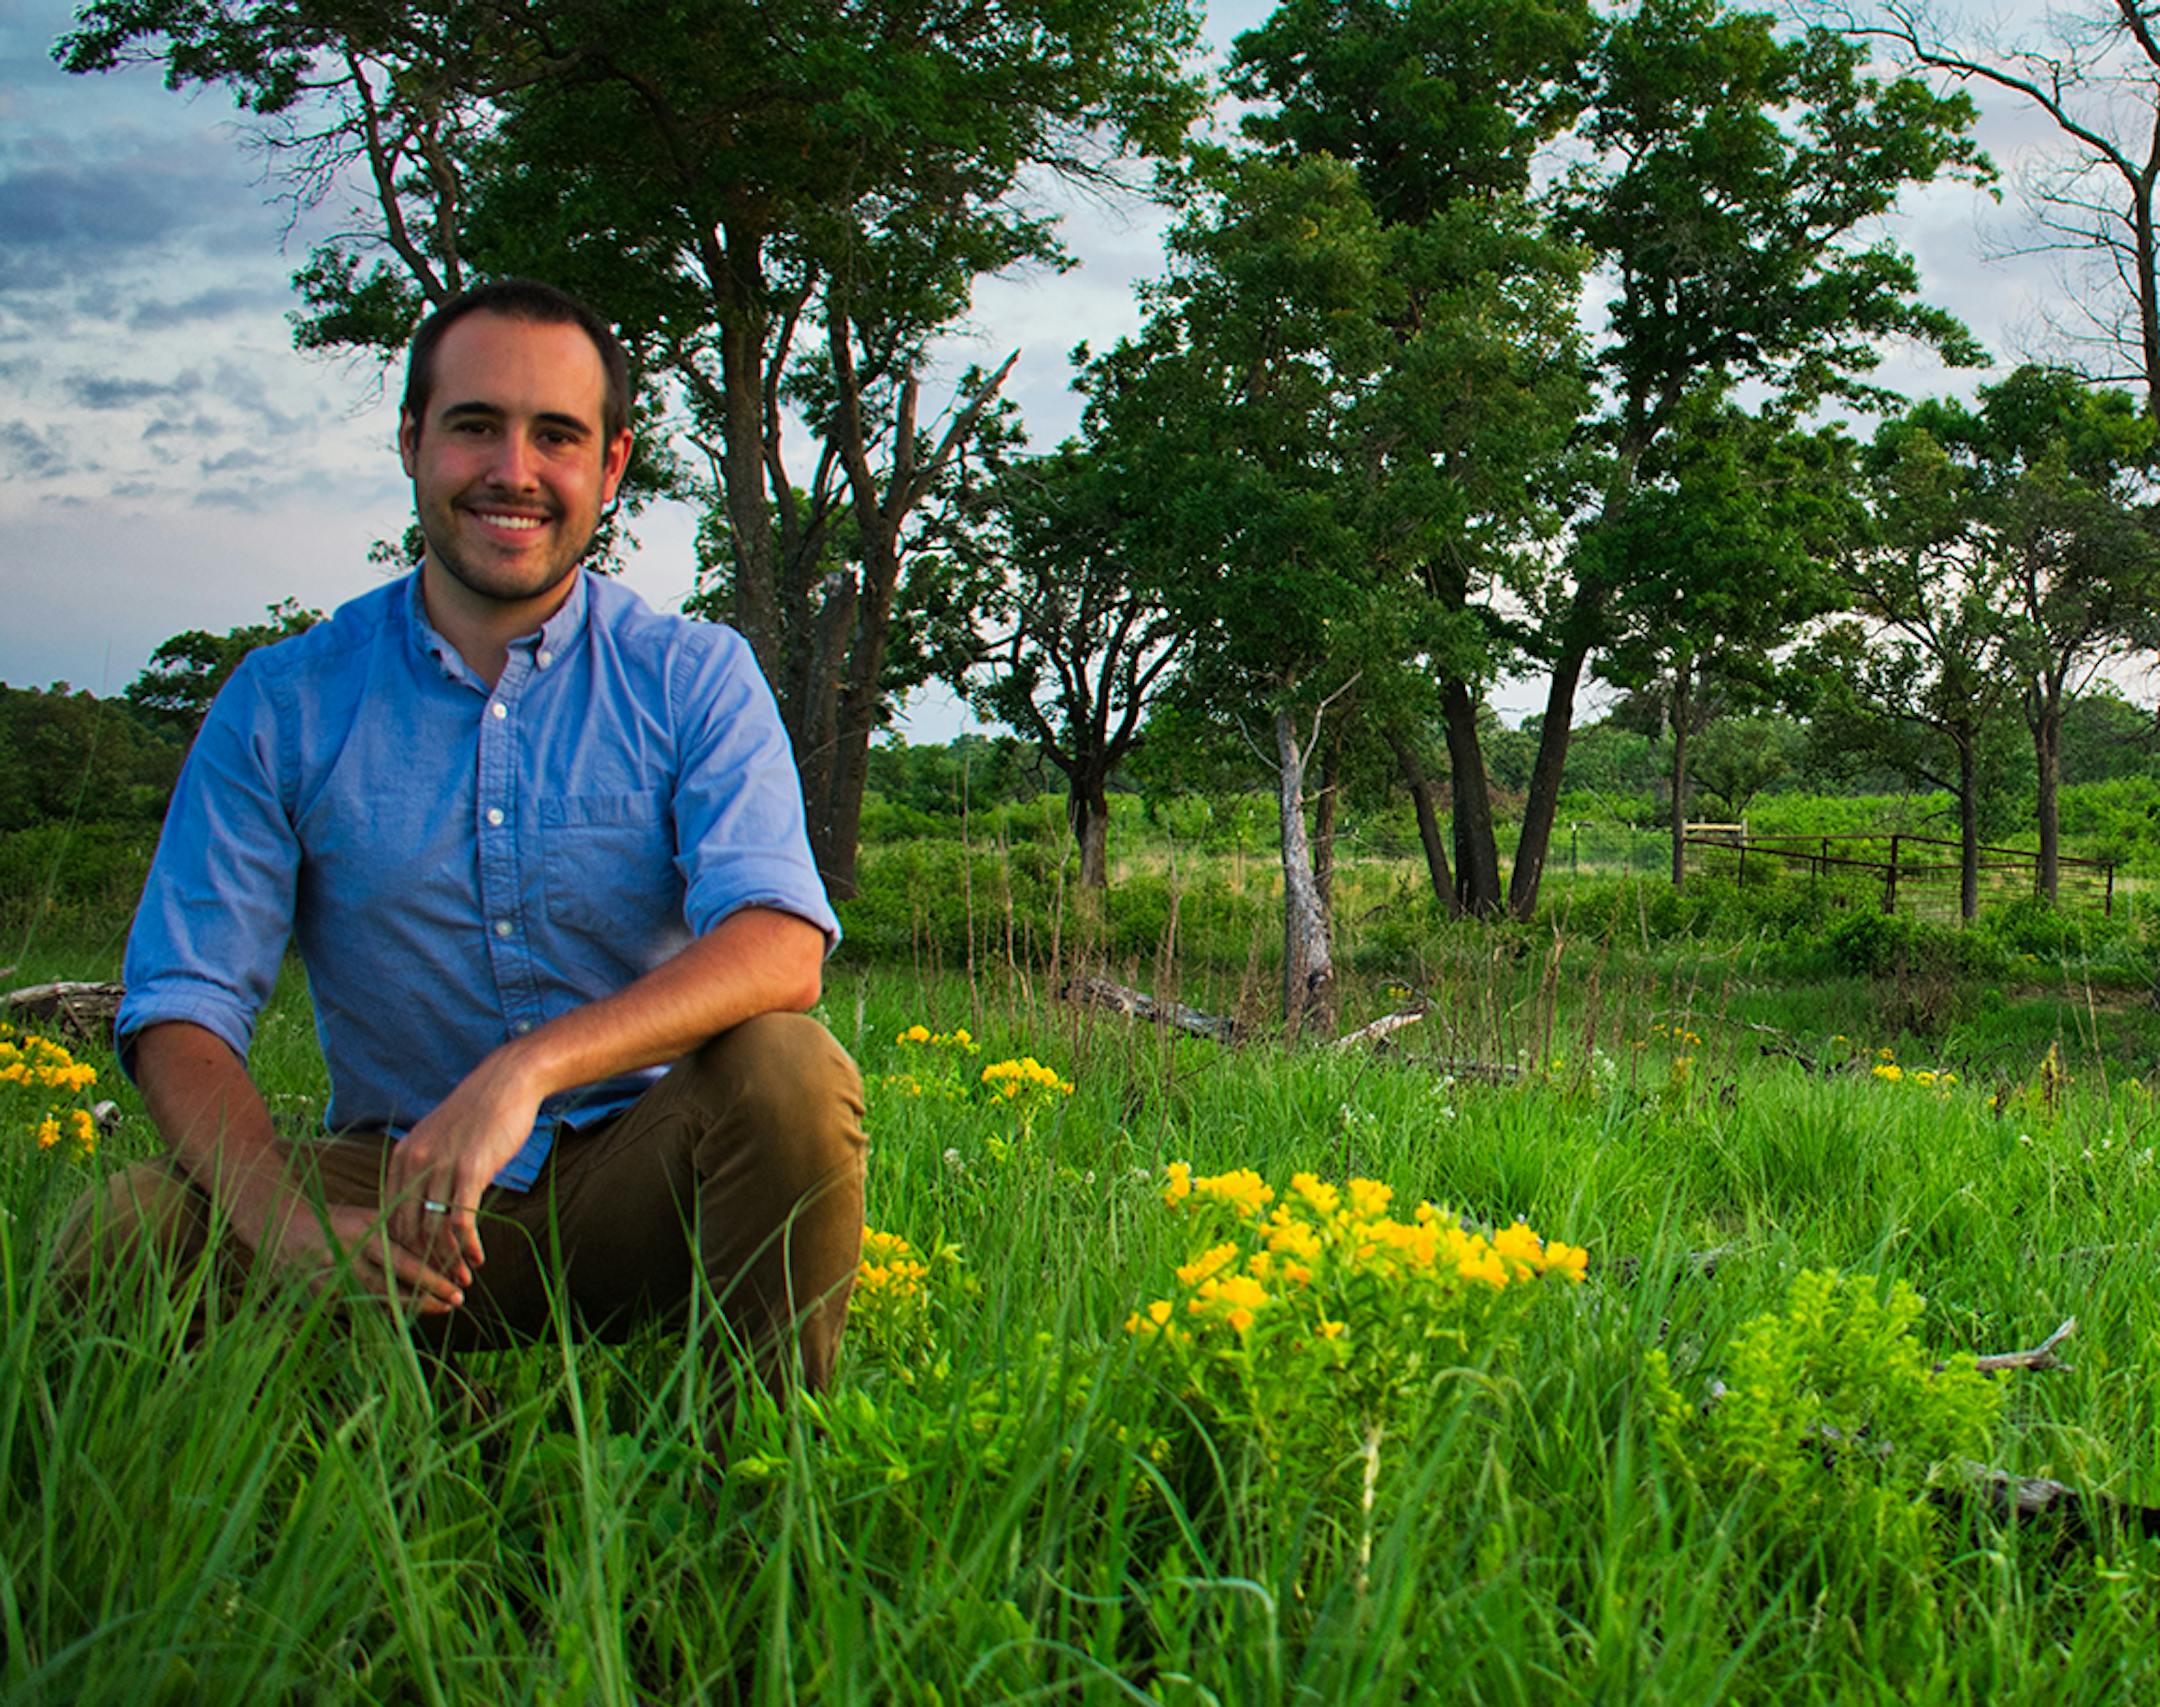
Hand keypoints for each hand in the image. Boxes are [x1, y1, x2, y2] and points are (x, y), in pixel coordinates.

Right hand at [235, 1180, 466, 1314]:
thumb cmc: (337, 1220)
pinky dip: (382, 1313)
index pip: (405, 1261)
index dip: (433, 1278)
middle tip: (456, 1303)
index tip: (460, 1287)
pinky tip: (406, 1315)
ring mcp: (328, 1279)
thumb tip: (443, 1252)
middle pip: (392, 1287)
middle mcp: (345, 1256)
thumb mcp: (368, 1218)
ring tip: (439, 1310)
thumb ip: (398, 1235)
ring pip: (374, 1303)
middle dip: (427, 1297)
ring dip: (408, 1309)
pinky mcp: (316, 1297)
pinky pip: (356, 1310)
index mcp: (361, 1232)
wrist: (281, 1225)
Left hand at [384, 1047, 545, 1282]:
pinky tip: (478, 1258)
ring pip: (435, 1228)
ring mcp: (441, 1166)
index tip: (419, 1266)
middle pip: (409, 1227)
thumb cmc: (480, 1112)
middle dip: (423, 1260)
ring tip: (462, 1278)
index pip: (393, 1214)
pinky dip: (468, 1246)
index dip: (404, 1246)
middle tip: (439, 1283)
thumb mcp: (442, 1138)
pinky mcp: (469, 1170)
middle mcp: (415, 1163)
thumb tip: (429, 1200)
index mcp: (402, 1157)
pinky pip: (461, 1220)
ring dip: (447, 1260)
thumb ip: (429, 1167)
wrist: (507, 1082)